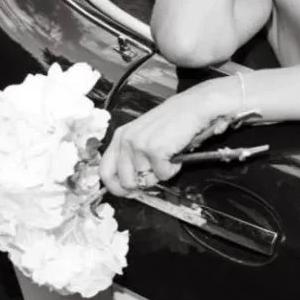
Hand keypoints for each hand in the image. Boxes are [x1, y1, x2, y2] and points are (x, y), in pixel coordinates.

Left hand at [98, 81, 236, 197]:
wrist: (194, 107)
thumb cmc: (173, 121)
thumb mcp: (144, 135)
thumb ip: (132, 156)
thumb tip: (129, 182)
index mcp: (121, 136)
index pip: (105, 171)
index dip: (115, 187)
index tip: (126, 191)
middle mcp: (127, 140)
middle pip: (125, 181)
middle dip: (142, 183)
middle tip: (156, 171)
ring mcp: (139, 145)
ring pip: (145, 179)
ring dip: (160, 173)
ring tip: (168, 155)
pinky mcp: (154, 150)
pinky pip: (163, 175)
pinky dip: (173, 169)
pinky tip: (175, 153)